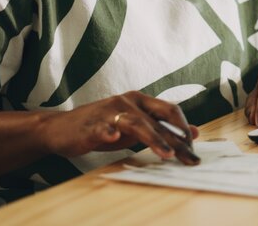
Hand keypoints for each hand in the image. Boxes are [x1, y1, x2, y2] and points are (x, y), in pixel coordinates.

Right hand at [41, 91, 199, 164]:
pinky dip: (108, 131)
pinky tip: (112, 137)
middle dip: (176, 140)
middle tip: (190, 157)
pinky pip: (102, 127)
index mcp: (140, 100)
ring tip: (167, 153)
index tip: (195, 149)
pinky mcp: (91, 124)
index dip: (184, 129)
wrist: (62, 128)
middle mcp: (128, 101)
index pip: (169, 111)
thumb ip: (162, 127)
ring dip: (153, 138)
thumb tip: (194, 132)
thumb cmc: (103, 126)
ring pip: (136, 123)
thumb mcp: (136, 126)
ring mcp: (110, 111)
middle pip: (157, 120)